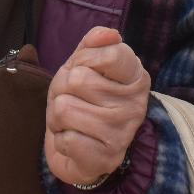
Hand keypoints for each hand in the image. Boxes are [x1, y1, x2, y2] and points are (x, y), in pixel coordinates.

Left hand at [44, 26, 150, 188]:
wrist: (82, 147)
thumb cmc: (83, 99)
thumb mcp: (85, 65)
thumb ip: (93, 44)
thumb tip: (108, 34)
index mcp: (136, 77)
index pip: (112, 53)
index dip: (84, 58)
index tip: (83, 68)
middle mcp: (136, 106)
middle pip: (77, 80)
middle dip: (62, 89)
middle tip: (73, 99)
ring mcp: (122, 134)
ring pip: (64, 109)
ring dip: (57, 116)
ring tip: (72, 120)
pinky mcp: (106, 160)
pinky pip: (65, 139)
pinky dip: (60, 139)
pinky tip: (74, 139)